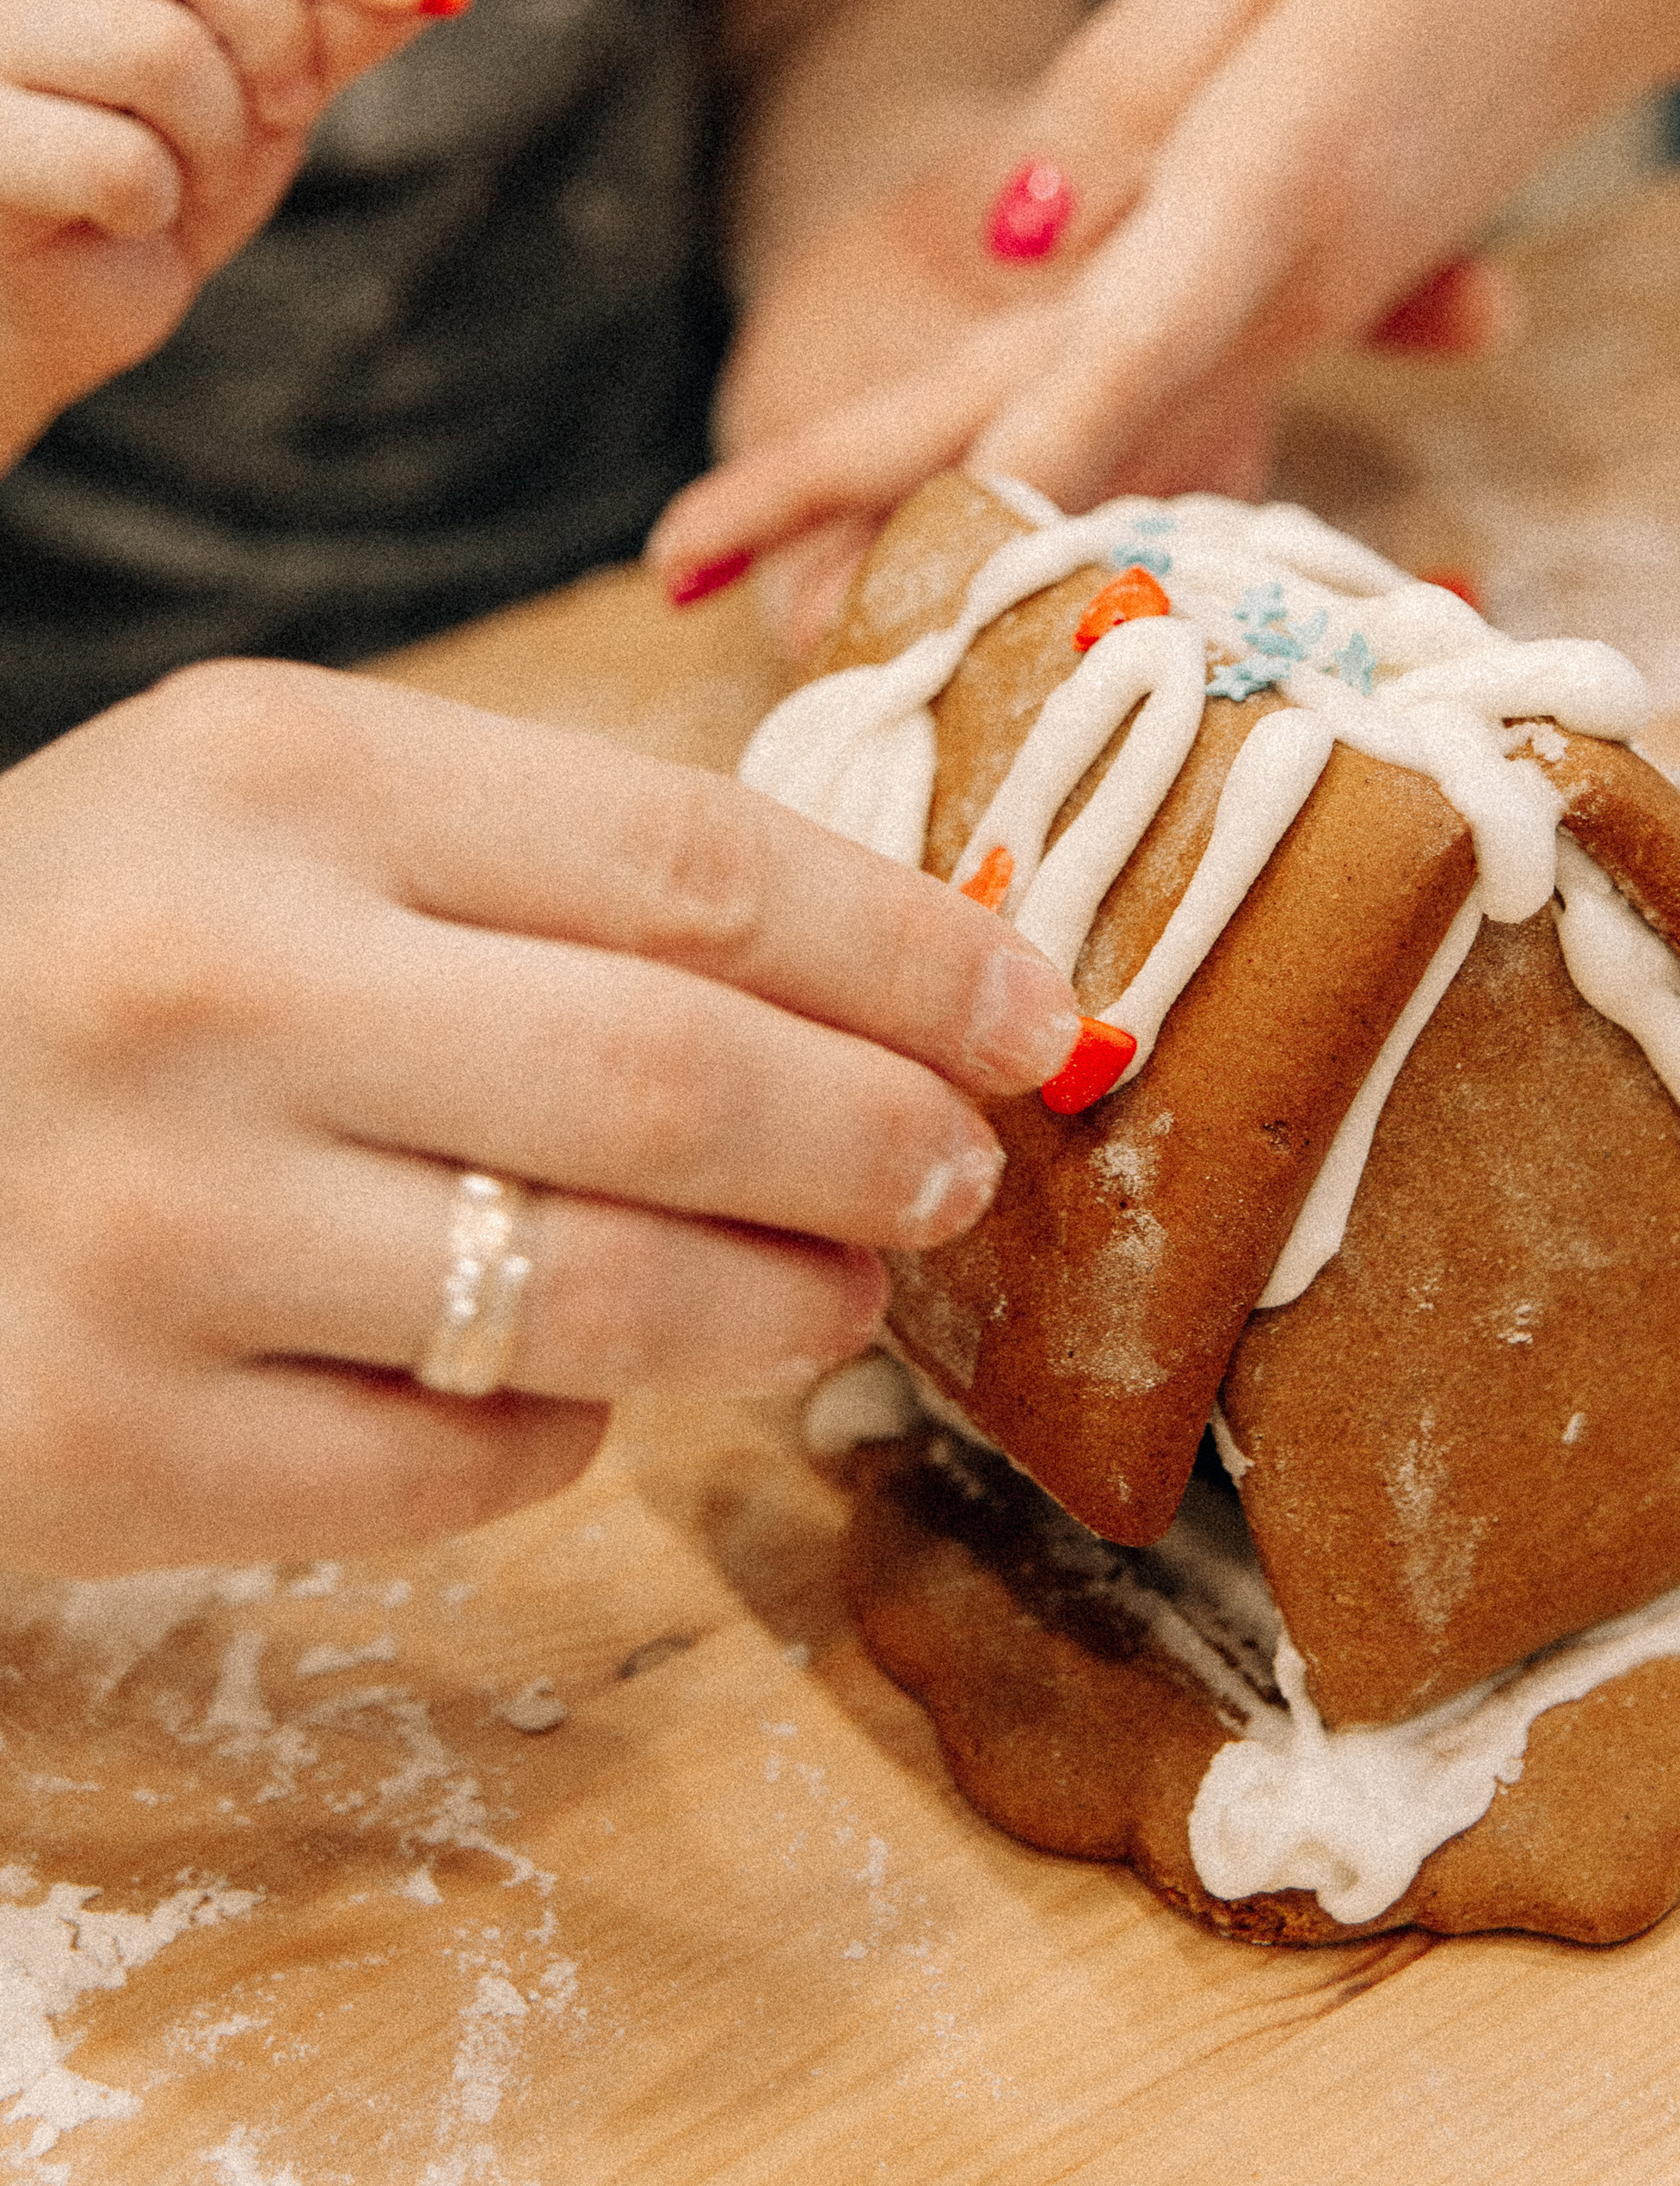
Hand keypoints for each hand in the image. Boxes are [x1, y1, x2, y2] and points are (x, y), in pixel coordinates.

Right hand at [0, 0, 462, 460]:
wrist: (33, 318)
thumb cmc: (137, 198)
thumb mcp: (257, 108)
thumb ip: (327, 33)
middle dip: (279, 34)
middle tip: (289, 110)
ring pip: (162, 49)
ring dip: (216, 141)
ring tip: (183, 183)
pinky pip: (113, 157)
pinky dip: (151, 204)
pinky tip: (118, 220)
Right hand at [0, 658, 1084, 1572]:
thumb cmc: (85, 950)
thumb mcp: (275, 813)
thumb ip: (538, 866)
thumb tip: (881, 978)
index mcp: (277, 766)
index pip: (690, 861)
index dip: (908, 951)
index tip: (1037, 1010)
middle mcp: (204, 975)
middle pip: (672, 1074)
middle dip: (881, 1135)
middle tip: (966, 1169)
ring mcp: (145, 1218)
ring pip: (588, 1293)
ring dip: (773, 1303)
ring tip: (834, 1292)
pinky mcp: (96, 1436)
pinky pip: (451, 1461)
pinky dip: (561, 1426)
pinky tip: (564, 1373)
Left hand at [651, 0, 1620, 634]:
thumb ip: (1133, 85)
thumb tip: (1008, 235)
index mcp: (1272, 177)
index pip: (1115, 343)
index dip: (1004, 458)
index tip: (878, 554)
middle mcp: (1278, 283)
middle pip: (1053, 421)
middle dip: (869, 494)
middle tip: (677, 558)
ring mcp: (1290, 316)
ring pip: (1096, 439)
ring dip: (939, 509)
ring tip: (771, 576)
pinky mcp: (1293, 311)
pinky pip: (1152, 412)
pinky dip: (1043, 473)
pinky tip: (945, 522)